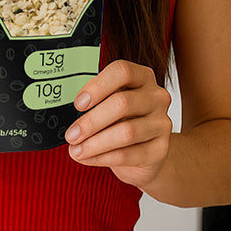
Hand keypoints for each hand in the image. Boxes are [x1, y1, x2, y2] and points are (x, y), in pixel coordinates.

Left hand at [65, 59, 171, 188]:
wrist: (147, 152)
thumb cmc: (123, 120)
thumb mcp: (111, 102)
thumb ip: (96, 100)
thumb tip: (68, 108)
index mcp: (143, 77)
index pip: (122, 71)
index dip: (98, 86)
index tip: (78, 103)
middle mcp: (156, 97)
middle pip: (122, 103)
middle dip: (91, 121)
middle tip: (71, 134)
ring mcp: (162, 123)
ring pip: (126, 132)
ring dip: (95, 143)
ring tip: (76, 150)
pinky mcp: (160, 150)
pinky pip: (128, 154)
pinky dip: (103, 158)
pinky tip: (88, 158)